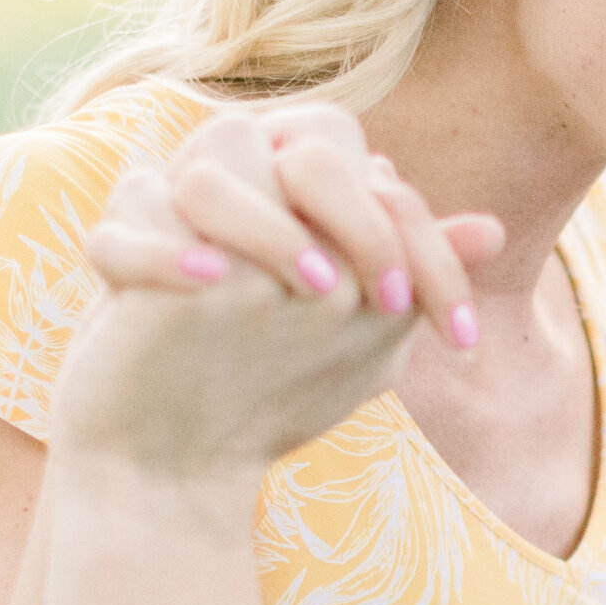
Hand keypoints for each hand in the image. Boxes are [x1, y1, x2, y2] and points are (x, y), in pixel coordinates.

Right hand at [50, 104, 504, 486]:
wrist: (178, 461)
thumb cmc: (275, 387)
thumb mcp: (366, 339)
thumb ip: (416, 274)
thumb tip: (492, 227)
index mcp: (301, 191)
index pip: (378, 178)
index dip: (428, 249)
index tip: (458, 339)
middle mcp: (241, 184)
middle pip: (305, 142)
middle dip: (359, 217)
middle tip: (384, 303)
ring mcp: (171, 215)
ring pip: (210, 169)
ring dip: (266, 225)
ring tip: (313, 290)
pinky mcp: (113, 256)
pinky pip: (125, 225)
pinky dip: (162, 251)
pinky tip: (207, 284)